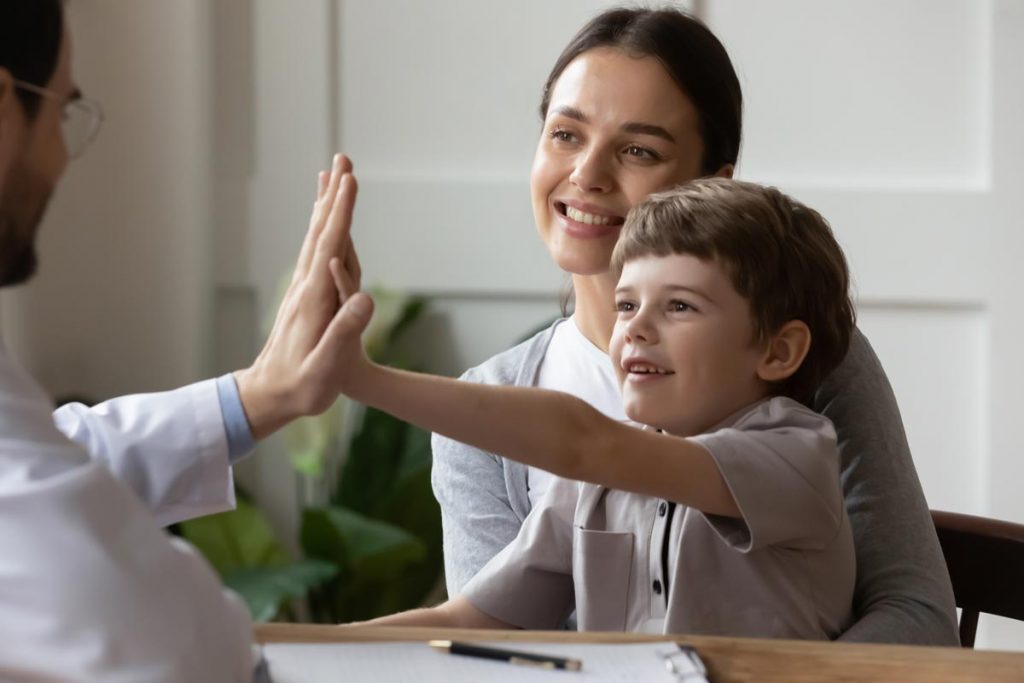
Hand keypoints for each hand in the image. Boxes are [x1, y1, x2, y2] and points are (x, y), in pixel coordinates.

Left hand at [234, 153, 369, 438]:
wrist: (267, 396)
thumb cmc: (301, 387)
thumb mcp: (325, 367)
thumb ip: (344, 333)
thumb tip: (366, 298)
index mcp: (314, 298)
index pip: (331, 245)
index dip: (342, 211)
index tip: (350, 179)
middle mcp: (305, 286)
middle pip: (321, 231)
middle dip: (334, 194)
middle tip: (342, 159)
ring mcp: (302, 290)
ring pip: (316, 237)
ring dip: (326, 205)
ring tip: (333, 179)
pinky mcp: (304, 298)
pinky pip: (314, 252)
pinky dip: (322, 228)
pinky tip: (324, 224)